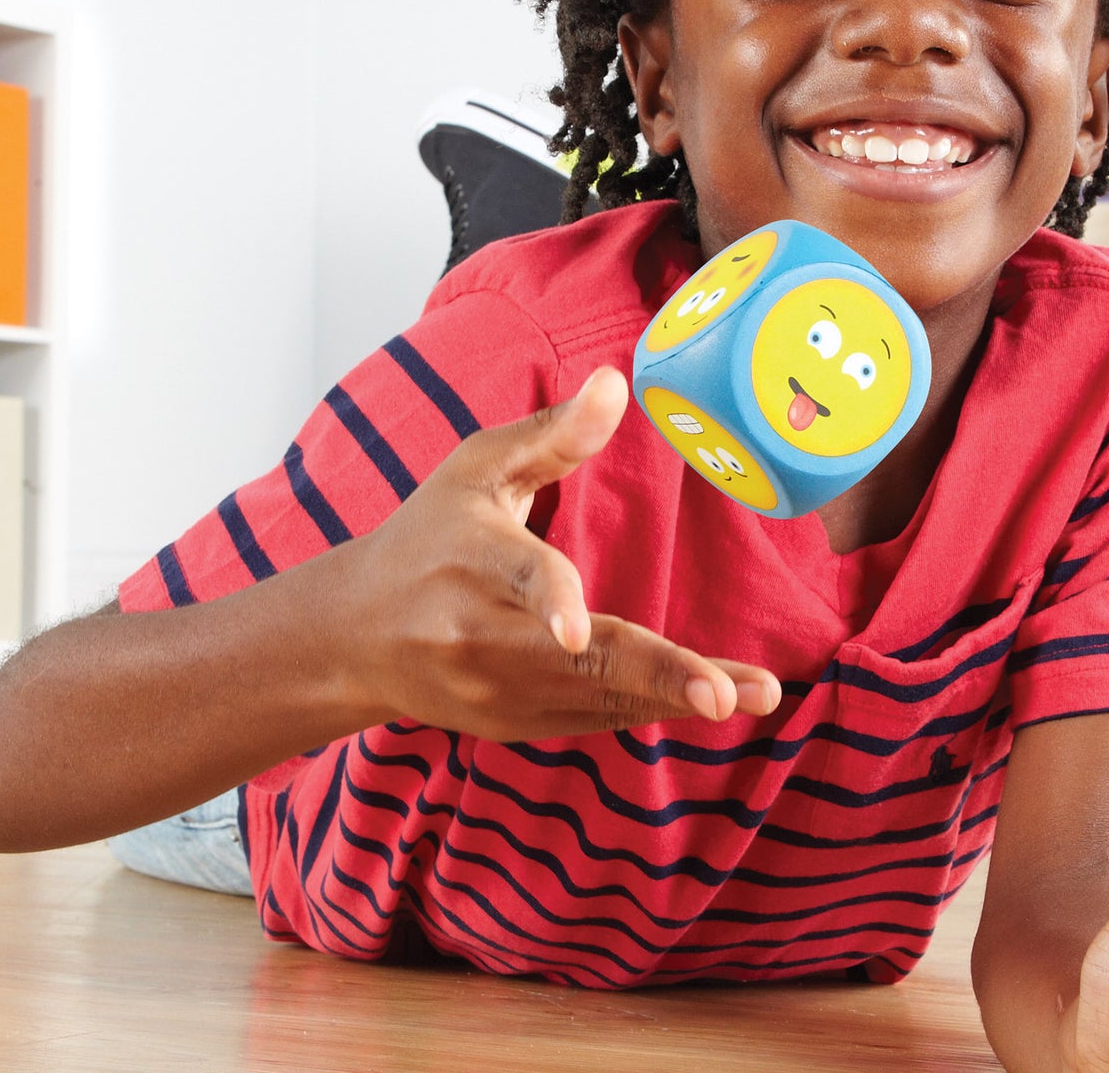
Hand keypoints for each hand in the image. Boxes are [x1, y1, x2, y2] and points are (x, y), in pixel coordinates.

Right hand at [341, 366, 781, 740]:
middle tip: (727, 695)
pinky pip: (594, 717)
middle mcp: (481, 635)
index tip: (577, 632)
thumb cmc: (426, 535)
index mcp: (473, 558)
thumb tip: (617, 383)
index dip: (551, 605)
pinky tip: (707, 698)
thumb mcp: (477, 467)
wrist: (353, 637)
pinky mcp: (515, 725)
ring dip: (676, 700)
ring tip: (755, 698)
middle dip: (658, 677)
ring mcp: (498, 692)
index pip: (519, 579)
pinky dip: (649, 707)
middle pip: (579, 662)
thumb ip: (553, 434)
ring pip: (598, 699)